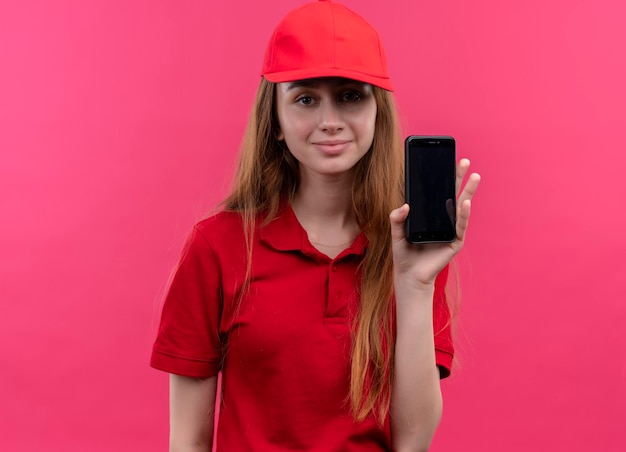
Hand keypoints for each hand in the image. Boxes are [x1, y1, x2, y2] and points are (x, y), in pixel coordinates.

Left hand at [390, 158, 480, 289]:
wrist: (409, 276)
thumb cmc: (404, 255)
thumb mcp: (396, 233)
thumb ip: (396, 218)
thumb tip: (404, 205)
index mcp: (429, 216)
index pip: (436, 193)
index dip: (440, 178)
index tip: (444, 161)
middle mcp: (442, 220)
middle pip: (451, 194)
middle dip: (457, 178)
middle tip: (463, 160)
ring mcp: (450, 230)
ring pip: (460, 207)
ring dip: (467, 191)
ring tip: (474, 176)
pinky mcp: (454, 242)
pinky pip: (460, 225)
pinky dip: (463, 213)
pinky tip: (465, 201)